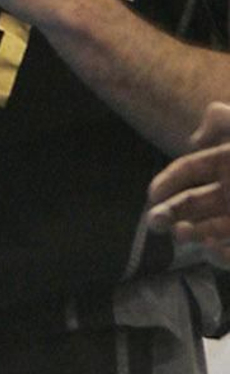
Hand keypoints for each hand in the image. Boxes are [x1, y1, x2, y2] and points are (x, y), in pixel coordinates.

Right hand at [147, 104, 229, 244]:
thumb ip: (219, 118)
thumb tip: (193, 142)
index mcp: (225, 162)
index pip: (188, 171)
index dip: (168, 182)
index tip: (152, 195)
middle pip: (193, 204)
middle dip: (170, 213)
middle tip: (155, 223)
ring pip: (210, 231)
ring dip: (191, 235)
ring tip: (180, 234)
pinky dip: (221, 255)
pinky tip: (211, 247)